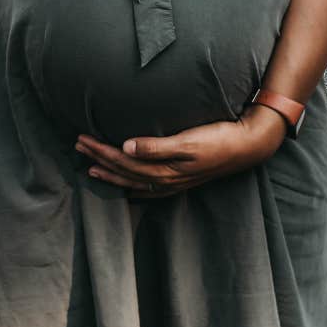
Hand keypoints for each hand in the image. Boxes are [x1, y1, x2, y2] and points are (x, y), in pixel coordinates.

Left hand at [75, 106, 285, 197]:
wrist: (248, 146)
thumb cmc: (220, 138)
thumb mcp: (189, 140)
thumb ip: (157, 146)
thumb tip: (125, 147)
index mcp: (164, 169)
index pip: (123, 161)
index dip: (100, 151)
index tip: (82, 138)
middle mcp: (166, 180)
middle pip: (124, 172)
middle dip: (100, 160)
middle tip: (78, 146)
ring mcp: (174, 182)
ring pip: (134, 181)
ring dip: (112, 174)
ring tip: (92, 168)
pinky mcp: (183, 179)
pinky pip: (149, 188)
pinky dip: (134, 188)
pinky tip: (129, 188)